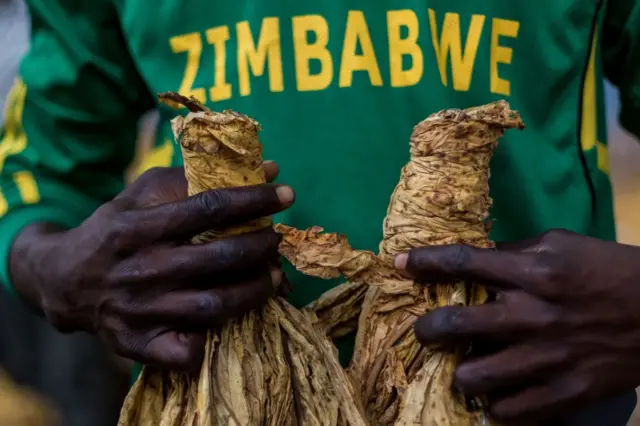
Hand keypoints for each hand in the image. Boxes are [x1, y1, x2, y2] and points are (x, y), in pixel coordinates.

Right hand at [10, 163, 292, 371]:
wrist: (63, 280)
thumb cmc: (116, 230)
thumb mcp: (141, 193)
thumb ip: (195, 179)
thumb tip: (265, 169)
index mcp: (136, 226)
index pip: (208, 208)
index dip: (254, 200)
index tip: (285, 194)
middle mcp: (137, 269)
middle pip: (216, 259)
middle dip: (260, 247)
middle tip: (277, 240)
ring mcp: (138, 311)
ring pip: (211, 307)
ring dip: (253, 291)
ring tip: (273, 276)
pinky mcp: (137, 343)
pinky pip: (183, 353)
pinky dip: (211, 341)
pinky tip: (229, 323)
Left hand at [396, 229, 639, 422]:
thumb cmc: (606, 270)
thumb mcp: (560, 245)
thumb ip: (514, 253)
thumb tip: (474, 261)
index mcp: (531, 273)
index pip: (463, 263)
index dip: (424, 262)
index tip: (398, 263)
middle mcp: (531, 315)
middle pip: (455, 324)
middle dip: (427, 329)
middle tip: (425, 330)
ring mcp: (546, 359)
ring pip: (473, 377)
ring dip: (459, 373)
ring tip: (463, 368)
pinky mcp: (564, 393)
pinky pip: (509, 412)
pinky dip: (496, 405)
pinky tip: (497, 395)